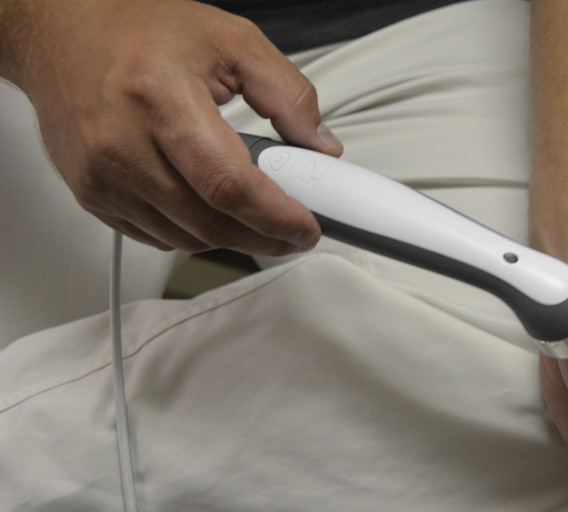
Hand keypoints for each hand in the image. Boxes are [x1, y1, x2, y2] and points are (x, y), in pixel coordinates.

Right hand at [1, 0, 342, 253]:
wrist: (61, 32)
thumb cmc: (137, 31)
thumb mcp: (230, 40)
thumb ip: (287, 93)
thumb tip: (320, 147)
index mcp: (159, 98)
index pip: (228, 183)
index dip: (275, 216)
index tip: (305, 228)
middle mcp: (122, 142)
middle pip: (209, 222)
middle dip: (264, 238)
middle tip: (293, 232)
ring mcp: (101, 175)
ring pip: (185, 239)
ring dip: (231, 238)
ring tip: (257, 216)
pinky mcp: (91, 195)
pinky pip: (156, 237)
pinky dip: (194, 233)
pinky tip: (212, 210)